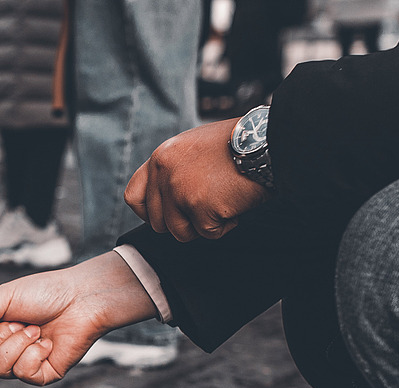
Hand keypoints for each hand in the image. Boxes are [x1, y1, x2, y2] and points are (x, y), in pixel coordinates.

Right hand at [0, 252, 159, 384]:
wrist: (82, 298)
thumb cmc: (45, 293)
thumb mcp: (4, 297)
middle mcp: (3, 350)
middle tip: (18, 322)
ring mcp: (21, 364)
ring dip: (17, 344)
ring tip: (36, 329)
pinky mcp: (41, 375)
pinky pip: (23, 373)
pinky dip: (34, 354)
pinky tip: (47, 343)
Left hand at [124, 118, 269, 241]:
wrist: (265, 143)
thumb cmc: (236, 145)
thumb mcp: (193, 147)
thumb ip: (173, 170)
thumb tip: (164, 200)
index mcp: (160, 157)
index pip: (133, 197)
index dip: (149, 213)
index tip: (167, 215)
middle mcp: (164, 173)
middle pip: (158, 223)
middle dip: (183, 223)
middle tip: (206, 209)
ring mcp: (180, 190)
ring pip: (179, 233)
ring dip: (202, 226)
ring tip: (222, 204)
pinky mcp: (200, 206)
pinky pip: (207, 233)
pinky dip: (224, 226)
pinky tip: (234, 205)